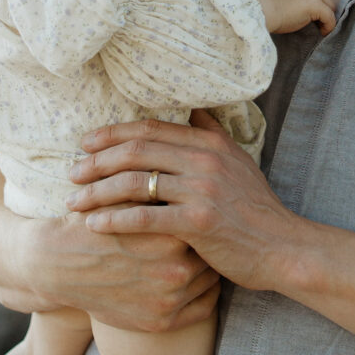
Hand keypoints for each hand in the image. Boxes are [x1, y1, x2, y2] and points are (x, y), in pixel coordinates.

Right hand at [0, 147, 218, 330]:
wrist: (48, 266)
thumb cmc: (83, 220)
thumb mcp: (117, 190)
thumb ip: (151, 170)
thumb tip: (182, 131)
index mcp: (165, 232)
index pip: (206, 218)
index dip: (208, 206)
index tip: (212, 197)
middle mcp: (172, 269)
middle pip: (213, 250)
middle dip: (215, 236)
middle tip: (219, 222)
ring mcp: (170, 299)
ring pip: (210, 280)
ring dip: (214, 264)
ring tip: (214, 248)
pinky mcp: (162, 321)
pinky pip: (201, 309)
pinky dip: (205, 295)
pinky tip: (204, 278)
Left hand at [66, 111, 309, 289]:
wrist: (283, 247)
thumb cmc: (255, 209)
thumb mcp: (238, 162)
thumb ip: (211, 134)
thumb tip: (192, 107)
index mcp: (210, 142)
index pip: (150, 129)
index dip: (112, 133)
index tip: (85, 142)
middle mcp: (204, 159)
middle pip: (136, 150)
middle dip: (97, 161)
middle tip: (71, 172)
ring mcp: (202, 190)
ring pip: (135, 182)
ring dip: (97, 191)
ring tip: (74, 201)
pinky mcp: (198, 222)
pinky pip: (144, 217)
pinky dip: (114, 219)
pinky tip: (94, 225)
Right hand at [252, 0, 335, 33]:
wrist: (261, 10)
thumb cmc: (268, 9)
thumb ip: (299, 1)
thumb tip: (310, 14)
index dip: (318, 8)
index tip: (314, 20)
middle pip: (327, 0)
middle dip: (324, 13)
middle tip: (317, 26)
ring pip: (330, 8)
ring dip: (327, 20)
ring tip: (320, 30)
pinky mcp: (315, 5)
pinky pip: (330, 18)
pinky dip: (328, 27)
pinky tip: (321, 33)